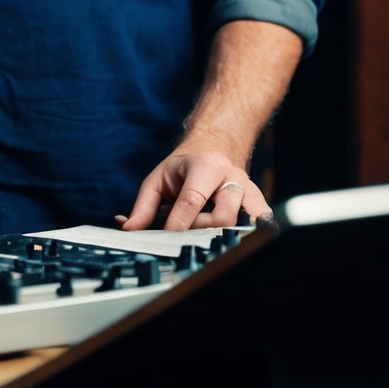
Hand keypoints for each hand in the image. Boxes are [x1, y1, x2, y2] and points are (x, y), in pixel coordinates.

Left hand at [118, 139, 268, 231]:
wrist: (215, 149)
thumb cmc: (184, 168)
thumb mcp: (158, 179)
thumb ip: (143, 206)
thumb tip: (128, 229)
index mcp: (205, 166)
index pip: (192, 200)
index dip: (178, 223)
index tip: (167, 238)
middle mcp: (232, 178)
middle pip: (222, 216)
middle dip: (201, 230)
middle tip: (185, 233)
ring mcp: (250, 192)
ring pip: (243, 225)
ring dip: (220, 236)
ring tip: (203, 235)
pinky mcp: (260, 205)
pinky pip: (258, 228)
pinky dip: (242, 237)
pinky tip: (225, 238)